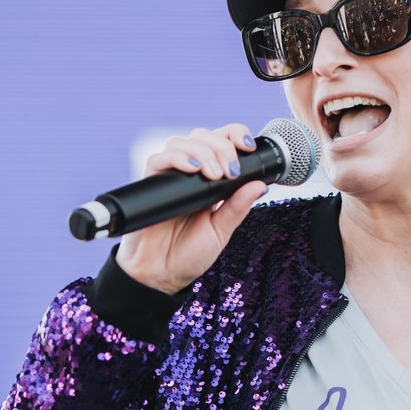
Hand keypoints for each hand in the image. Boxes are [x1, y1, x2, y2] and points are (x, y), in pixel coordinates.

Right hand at [115, 123, 269, 295]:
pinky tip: (193, 169)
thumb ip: (238, 207)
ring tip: (214, 175)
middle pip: (203, 136)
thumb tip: (261, 185)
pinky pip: (158, 159)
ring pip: (182, 142)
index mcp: (210, 180)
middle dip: (222, 146)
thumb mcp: (221, 231)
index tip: (247, 146)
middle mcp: (189, 174)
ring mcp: (169, 177)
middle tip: (230, 171)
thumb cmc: (189, 255)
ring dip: (203, 151)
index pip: (221, 142)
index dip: (234, 134)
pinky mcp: (150, 184)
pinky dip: (177, 158)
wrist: (161, 275)